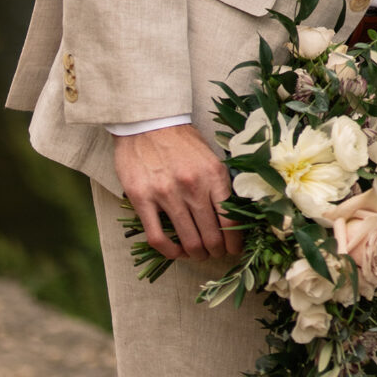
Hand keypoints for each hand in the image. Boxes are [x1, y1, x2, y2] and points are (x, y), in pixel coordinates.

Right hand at [113, 123, 240, 263]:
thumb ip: (220, 184)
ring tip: (198, 254)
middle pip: (211, 235)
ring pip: (188, 241)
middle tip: (216, 253)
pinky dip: (170, 252)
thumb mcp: (210, 157)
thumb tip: (234, 215)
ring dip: (196, 254)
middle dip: (217, 251)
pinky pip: (158, 238)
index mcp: (213, 174)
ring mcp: (166, 194)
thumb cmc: (182, 141)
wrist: (149, 121)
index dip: (234, 241)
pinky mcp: (142, 199)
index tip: (234, 248)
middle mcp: (193, 186)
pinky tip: (176, 251)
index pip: (230, 219)